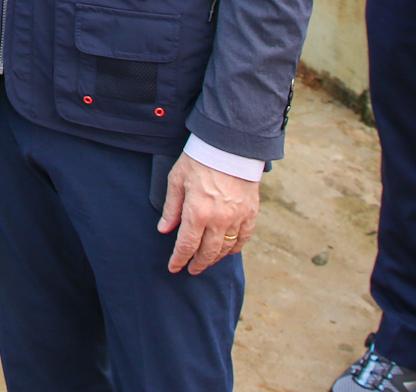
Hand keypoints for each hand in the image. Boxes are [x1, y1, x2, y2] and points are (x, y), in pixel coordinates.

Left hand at [158, 151, 259, 274]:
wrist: (230, 145)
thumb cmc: (199, 159)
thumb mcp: (177, 179)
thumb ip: (171, 208)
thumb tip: (164, 230)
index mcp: (197, 212)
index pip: (186, 246)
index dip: (179, 260)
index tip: (174, 268)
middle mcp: (218, 219)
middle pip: (207, 253)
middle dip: (198, 264)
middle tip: (191, 270)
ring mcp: (237, 218)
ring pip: (226, 248)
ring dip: (215, 258)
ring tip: (206, 261)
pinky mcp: (251, 213)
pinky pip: (243, 238)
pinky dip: (235, 248)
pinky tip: (228, 251)